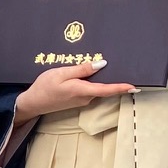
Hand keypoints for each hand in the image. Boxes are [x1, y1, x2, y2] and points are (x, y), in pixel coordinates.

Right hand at [12, 59, 132, 120]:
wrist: (32, 103)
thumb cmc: (44, 87)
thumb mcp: (61, 73)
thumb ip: (82, 69)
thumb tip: (102, 64)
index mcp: (82, 90)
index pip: (107, 89)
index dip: (121, 88)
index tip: (134, 87)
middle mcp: (85, 98)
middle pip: (104, 88)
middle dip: (113, 80)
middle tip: (121, 68)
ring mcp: (81, 101)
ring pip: (97, 89)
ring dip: (100, 80)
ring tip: (100, 67)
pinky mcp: (77, 101)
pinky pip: (90, 90)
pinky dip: (92, 83)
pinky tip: (87, 75)